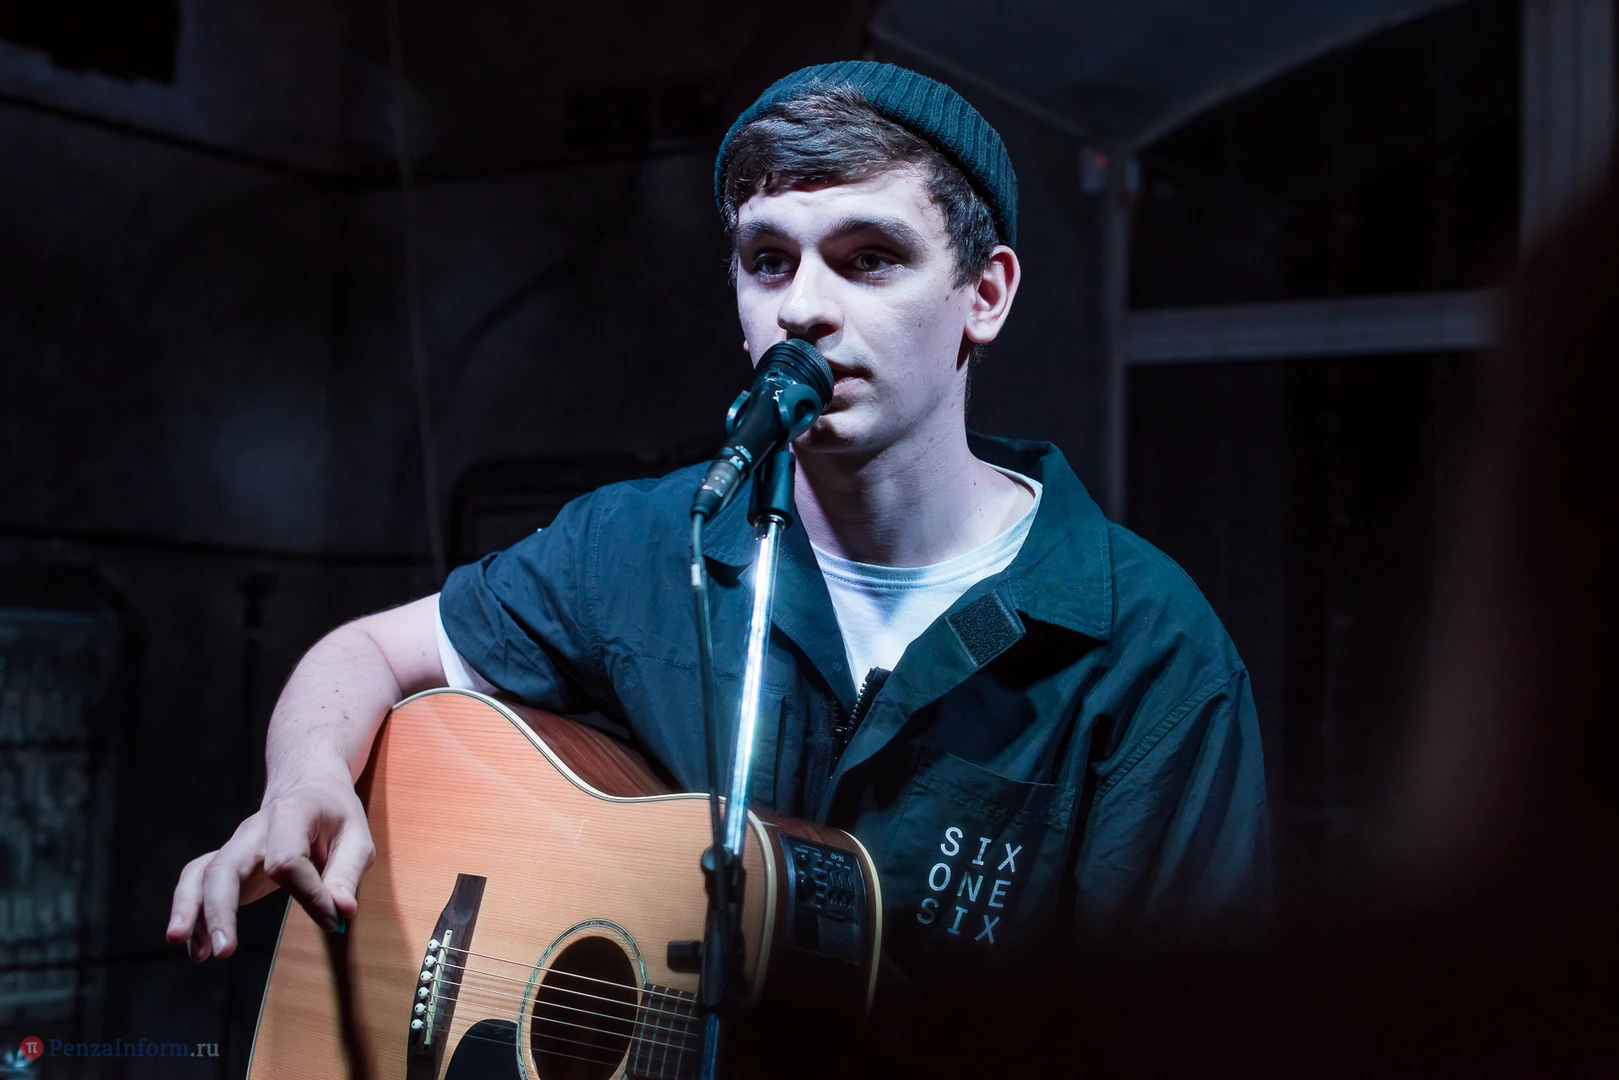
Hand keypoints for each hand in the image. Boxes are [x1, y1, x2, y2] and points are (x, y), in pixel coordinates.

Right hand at [166, 774, 374, 961]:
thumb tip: (341, 911)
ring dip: (193, 913)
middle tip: (226, 952)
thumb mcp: (357, 836)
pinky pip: (198, 883)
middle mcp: (254, 829)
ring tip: (198, 955)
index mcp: (291, 814)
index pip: (288, 860)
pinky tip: (198, 949)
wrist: (309, 788)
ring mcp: (235, 845)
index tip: (332, 919)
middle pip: (227, 866)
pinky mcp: (227, 863)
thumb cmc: (335, 816)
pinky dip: (192, 914)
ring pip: (201, 874)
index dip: (309, 894)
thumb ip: (347, 873)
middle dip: (221, 909)